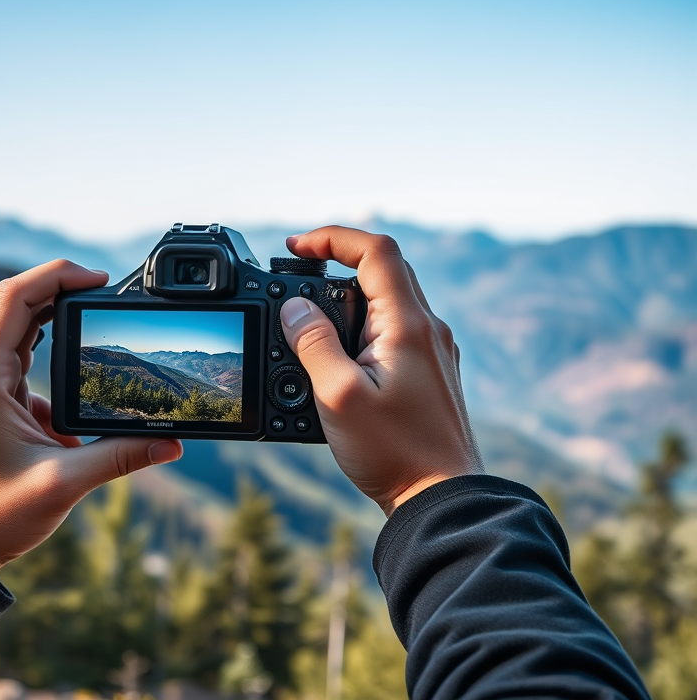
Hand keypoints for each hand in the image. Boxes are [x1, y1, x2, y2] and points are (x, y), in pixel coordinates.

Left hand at [0, 260, 181, 577]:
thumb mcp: (64, 484)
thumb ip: (120, 457)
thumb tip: (172, 442)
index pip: (14, 298)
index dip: (57, 277)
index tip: (98, 279)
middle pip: (18, 304)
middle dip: (63, 293)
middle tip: (106, 296)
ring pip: (20, 328)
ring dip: (59, 326)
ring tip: (97, 333)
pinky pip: (20, 358)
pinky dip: (53, 361)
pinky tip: (75, 395)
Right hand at [278, 227, 482, 515]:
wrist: (442, 499)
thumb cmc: (395, 453)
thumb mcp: (337, 396)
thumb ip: (312, 343)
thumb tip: (294, 307)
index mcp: (407, 325)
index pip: (375, 250)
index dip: (332, 238)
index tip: (295, 248)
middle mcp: (427, 329)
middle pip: (382, 269)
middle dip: (334, 268)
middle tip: (296, 286)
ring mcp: (433, 350)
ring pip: (387, 301)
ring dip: (346, 302)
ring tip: (312, 334)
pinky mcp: (430, 372)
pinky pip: (393, 331)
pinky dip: (361, 329)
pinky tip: (339, 363)